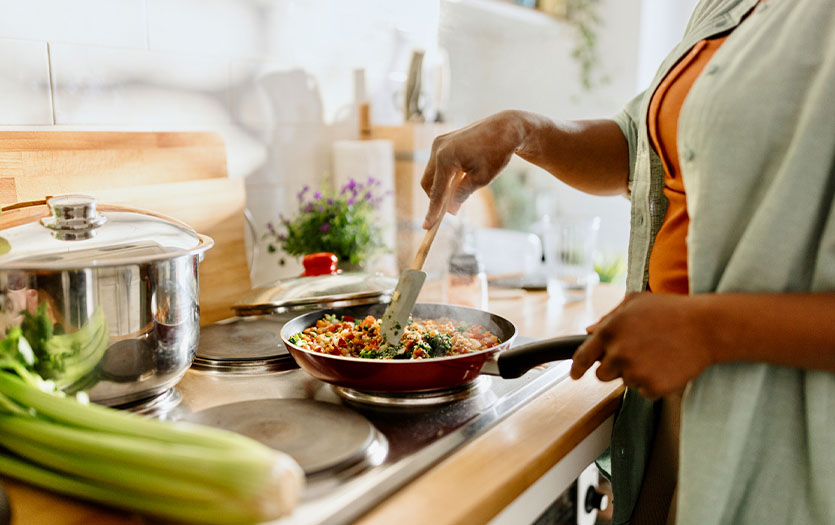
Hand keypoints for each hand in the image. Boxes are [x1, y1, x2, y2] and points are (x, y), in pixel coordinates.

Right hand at [421, 110, 526, 228]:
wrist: (505, 128)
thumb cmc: (496, 153)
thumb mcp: (482, 179)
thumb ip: (462, 194)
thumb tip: (450, 211)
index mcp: (446, 158)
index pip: (436, 192)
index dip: (432, 212)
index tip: (427, 227)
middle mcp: (438, 149)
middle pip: (427, 182)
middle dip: (435, 198)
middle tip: (447, 211)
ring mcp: (439, 143)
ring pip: (431, 173)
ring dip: (440, 186)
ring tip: (458, 192)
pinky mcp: (442, 141)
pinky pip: (437, 164)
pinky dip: (444, 175)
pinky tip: (459, 179)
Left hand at [569, 292, 716, 399]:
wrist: (706, 327)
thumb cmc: (672, 310)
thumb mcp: (636, 302)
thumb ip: (609, 317)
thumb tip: (589, 331)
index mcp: (610, 330)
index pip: (583, 356)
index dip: (576, 368)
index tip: (575, 375)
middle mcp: (618, 353)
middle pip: (602, 374)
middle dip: (614, 367)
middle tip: (636, 354)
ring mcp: (635, 372)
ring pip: (625, 382)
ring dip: (637, 373)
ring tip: (658, 354)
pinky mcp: (653, 387)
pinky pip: (644, 392)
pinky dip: (654, 383)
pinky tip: (667, 365)